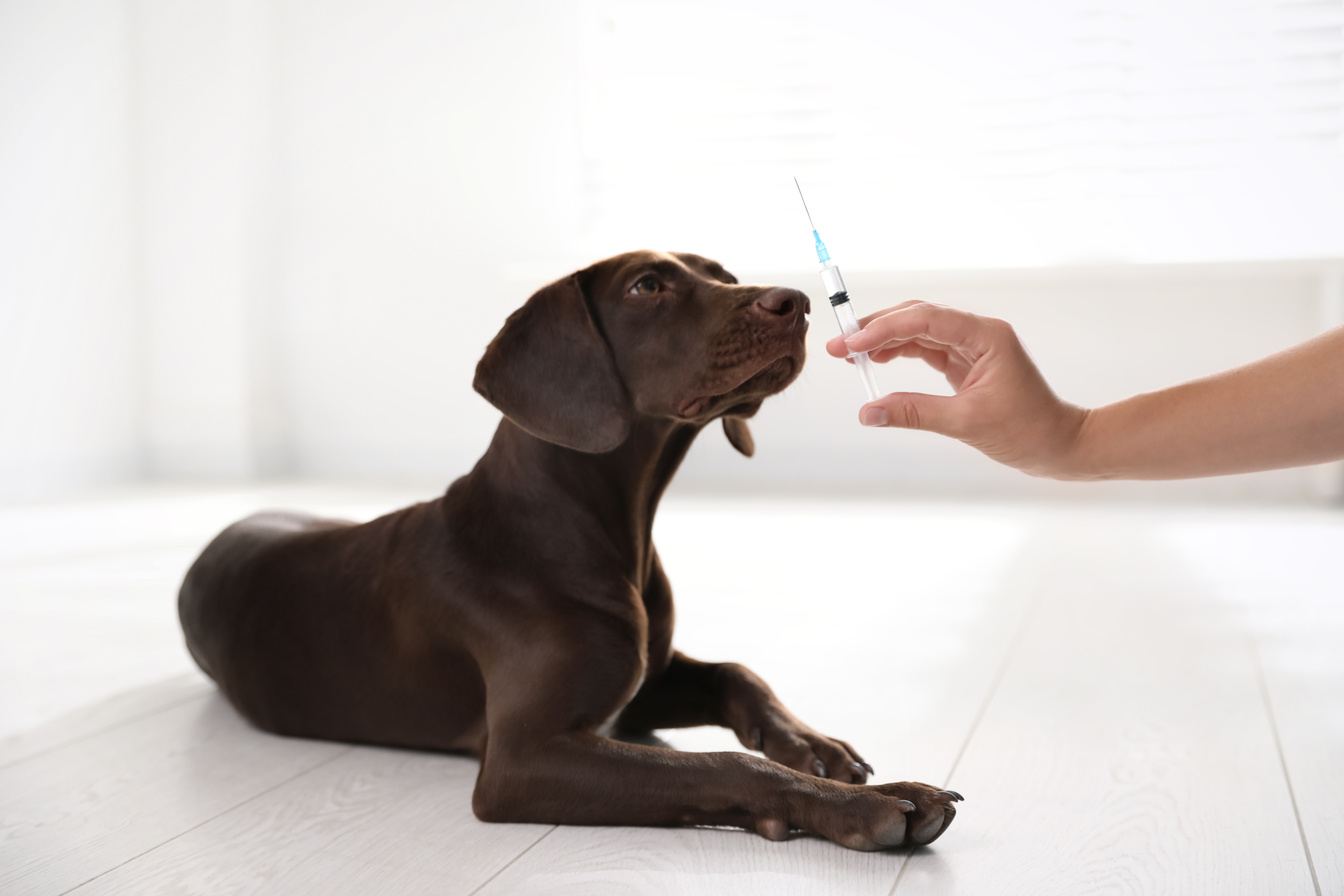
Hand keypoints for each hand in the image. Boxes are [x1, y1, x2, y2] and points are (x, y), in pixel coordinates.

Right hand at [825, 301, 1088, 477]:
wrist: (1059, 445)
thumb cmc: (1028, 431)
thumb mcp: (966, 423)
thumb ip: (914, 413)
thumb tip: (868, 411)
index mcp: (986, 336)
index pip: (926, 320)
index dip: (884, 329)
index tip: (852, 345)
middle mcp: (979, 333)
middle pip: (918, 316)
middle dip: (876, 329)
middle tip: (839, 347)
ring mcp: (972, 346)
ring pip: (919, 330)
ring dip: (884, 339)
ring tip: (850, 355)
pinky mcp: (966, 362)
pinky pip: (926, 349)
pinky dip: (899, 352)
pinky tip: (877, 361)